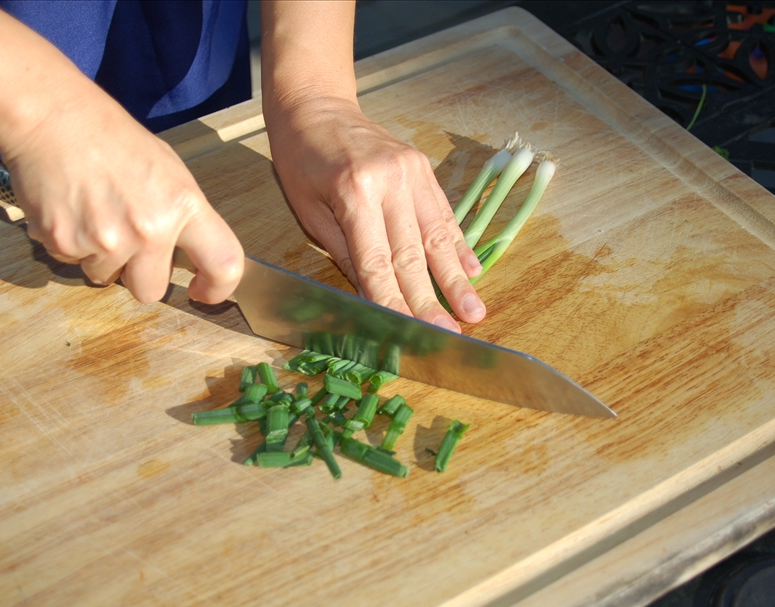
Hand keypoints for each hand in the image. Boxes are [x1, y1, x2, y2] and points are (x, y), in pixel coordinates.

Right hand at [0, 1, 242, 304]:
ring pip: (105, 277)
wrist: (50, 117)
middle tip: (126, 242)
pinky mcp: (64, 243)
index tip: (203, 291)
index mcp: (183, 205)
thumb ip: (183, 215)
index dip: (218, 287)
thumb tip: (194, 253)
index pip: (224, 263)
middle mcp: (149, 228)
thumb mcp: (167, 170)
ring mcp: (106, 240)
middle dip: (139, 275)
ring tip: (93, 212)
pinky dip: (71, 244)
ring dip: (100, 256)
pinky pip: (72, 263)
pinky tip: (71, 209)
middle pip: (151, 291)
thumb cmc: (110, 138)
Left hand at [265, 96, 485, 331]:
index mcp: (354, 193)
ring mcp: (412, 171)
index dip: (395, 301)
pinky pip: (443, 213)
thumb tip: (374, 299)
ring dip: (456, 278)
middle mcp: (390, 181)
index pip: (378, 262)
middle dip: (431, 299)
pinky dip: (458, 244)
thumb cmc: (301, 160)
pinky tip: (471, 271)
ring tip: (474, 311)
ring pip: (437, 236)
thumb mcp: (310, 211)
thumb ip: (346, 253)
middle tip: (450, 334)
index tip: (411, 333)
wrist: (315, 104)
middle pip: (413, 254)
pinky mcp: (423, 167)